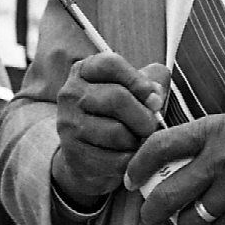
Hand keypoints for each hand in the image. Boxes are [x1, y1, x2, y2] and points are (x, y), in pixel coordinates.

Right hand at [52, 53, 168, 202]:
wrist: (89, 158)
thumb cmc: (117, 117)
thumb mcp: (132, 92)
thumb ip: (150, 84)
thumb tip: (155, 96)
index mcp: (84, 71)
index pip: (111, 63)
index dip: (138, 81)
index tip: (154, 99)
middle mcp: (70, 93)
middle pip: (117, 98)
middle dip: (143, 116)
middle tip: (151, 127)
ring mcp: (69, 125)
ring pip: (117, 132)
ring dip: (136, 141)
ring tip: (135, 142)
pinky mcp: (74, 154)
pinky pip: (115, 159)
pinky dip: (129, 161)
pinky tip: (126, 158)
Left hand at [125, 106, 224, 224]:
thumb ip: (210, 138)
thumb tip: (178, 159)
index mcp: (215, 129)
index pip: (159, 146)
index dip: (136, 164)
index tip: (129, 177)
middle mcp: (221, 160)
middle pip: (166, 195)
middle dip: (152, 210)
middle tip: (150, 213)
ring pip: (190, 221)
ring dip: (184, 224)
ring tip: (189, 218)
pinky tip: (219, 222)